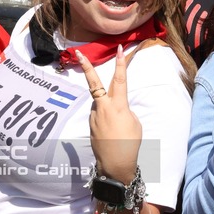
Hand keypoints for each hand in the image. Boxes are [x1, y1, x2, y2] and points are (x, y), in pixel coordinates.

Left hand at [79, 44, 141, 184]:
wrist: (115, 163)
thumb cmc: (130, 143)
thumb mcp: (134, 122)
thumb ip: (124, 108)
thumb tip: (115, 106)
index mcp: (118, 105)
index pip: (120, 80)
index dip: (120, 63)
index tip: (120, 49)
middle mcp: (103, 107)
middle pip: (95, 82)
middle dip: (87, 66)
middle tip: (79, 53)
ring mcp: (94, 115)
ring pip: (101, 101)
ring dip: (109, 106)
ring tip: (119, 127)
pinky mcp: (91, 123)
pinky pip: (100, 114)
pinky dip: (108, 118)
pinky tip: (114, 131)